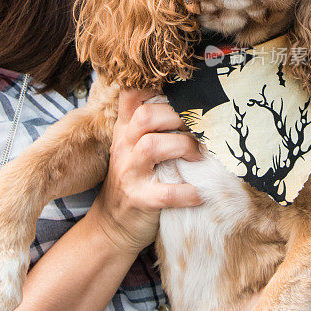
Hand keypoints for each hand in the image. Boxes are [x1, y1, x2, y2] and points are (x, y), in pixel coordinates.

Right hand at [88, 89, 202, 255]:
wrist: (112, 225)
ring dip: (183, 147)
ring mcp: (129, 173)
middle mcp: (124, 147)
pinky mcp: (139, 200)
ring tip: (198, 157)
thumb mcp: (134, 148)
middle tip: (198, 130)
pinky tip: (198, 194)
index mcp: (125, 130)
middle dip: (176, 117)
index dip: (153, 85)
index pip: (130, 95)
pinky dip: (187, 193)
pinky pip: (165, 193)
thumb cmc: (135, 180)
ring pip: (151, 146)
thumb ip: (152, 126)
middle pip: (144, 116)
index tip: (180, 88)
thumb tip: (193, 105)